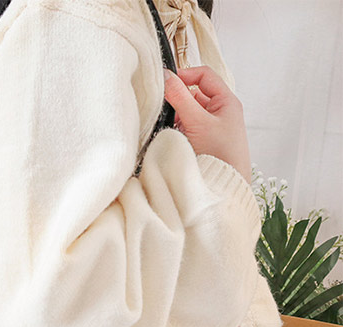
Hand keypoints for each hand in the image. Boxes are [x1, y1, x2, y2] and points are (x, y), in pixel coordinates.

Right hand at [163, 65, 251, 182]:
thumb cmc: (221, 155)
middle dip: (177, 102)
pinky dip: (176, 133)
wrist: (225, 186)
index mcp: (225, 101)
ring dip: (176, 119)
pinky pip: (184, 130)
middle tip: (167, 111)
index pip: (203, 76)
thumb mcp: (198, 121)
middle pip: (192, 95)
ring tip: (174, 131)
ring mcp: (209, 128)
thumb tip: (165, 76)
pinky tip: (175, 141)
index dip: (185, 75)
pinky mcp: (200, 143)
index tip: (166, 83)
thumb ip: (180, 97)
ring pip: (186, 114)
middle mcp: (218, 112)